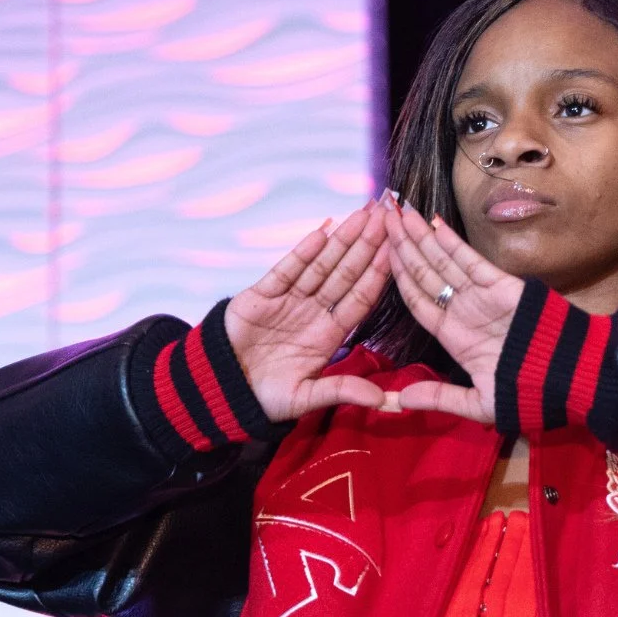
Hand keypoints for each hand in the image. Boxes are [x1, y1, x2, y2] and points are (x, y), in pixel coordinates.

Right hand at [224, 201, 391, 421]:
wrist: (220, 391)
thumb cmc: (266, 397)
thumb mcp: (306, 398)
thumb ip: (341, 391)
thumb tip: (383, 401)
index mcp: (330, 335)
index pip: (360, 299)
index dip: (378, 275)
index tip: (397, 251)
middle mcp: (314, 312)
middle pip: (346, 274)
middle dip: (366, 246)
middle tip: (386, 217)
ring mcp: (290, 301)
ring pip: (321, 266)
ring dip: (341, 240)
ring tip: (362, 215)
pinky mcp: (262, 294)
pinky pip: (286, 270)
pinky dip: (303, 252)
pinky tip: (322, 232)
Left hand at [383, 200, 522, 423]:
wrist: (571, 381)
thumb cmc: (527, 394)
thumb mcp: (479, 404)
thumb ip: (441, 398)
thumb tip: (399, 400)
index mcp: (452, 336)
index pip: (417, 300)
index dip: (397, 276)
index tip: (376, 253)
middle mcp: (462, 310)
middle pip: (424, 272)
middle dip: (402, 245)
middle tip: (381, 215)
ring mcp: (480, 295)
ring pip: (442, 261)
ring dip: (419, 236)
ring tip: (397, 210)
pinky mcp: (500, 284)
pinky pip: (470, 261)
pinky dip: (451, 242)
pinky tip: (431, 223)